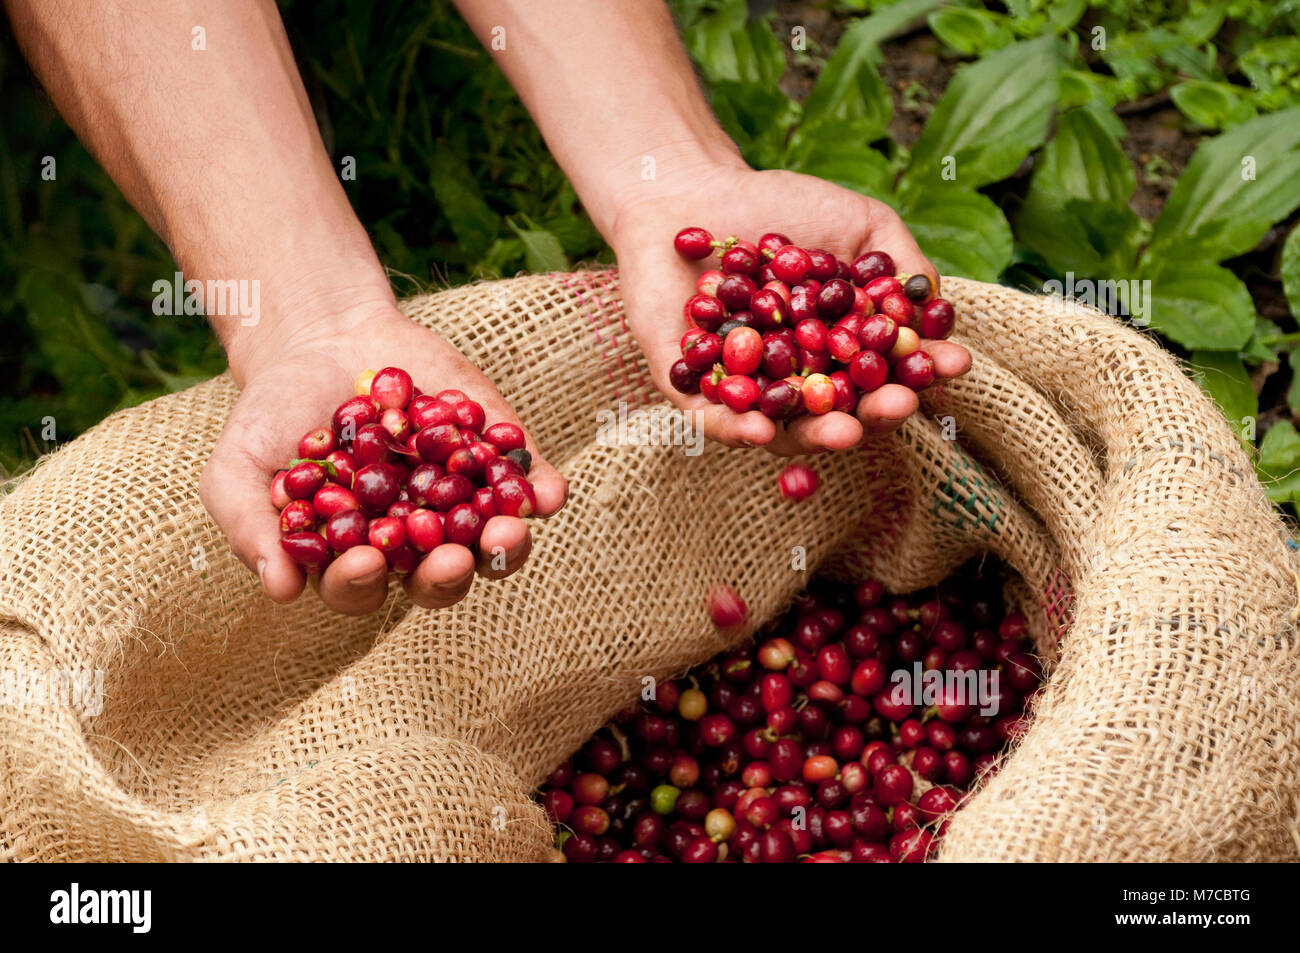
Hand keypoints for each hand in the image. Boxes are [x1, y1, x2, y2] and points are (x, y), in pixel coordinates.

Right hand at [199, 302, 567, 614]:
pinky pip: (530, 484)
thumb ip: (252, 527)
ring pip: (492, 542)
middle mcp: (415, 541)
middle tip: (449, 559)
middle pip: (437, 578)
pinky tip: (549, 492)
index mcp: (354, 556)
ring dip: (505, 546)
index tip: (363, 562)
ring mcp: (463, 503)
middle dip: (445, 575)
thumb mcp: (238, 465)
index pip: (361, 587)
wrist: (328, 339)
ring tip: (508, 531)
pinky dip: (543, 491)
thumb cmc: (276, 414)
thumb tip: (280, 591)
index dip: (361, 582)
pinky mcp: (501, 460)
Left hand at [613, 163, 971, 454]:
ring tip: (844, 433)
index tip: (953, 363)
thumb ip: (899, 265)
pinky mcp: (687, 389)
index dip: (920, 371)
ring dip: (815, 435)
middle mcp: (797, 379)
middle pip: (842, 411)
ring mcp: (744, 389)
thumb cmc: (780, 206)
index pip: (885, 371)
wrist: (691, 191)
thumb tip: (937, 311)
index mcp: (840, 351)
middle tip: (900, 405)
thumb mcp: (859, 225)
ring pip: (781, 427)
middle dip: (875, 413)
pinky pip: (711, 420)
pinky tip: (760, 431)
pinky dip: (736, 429)